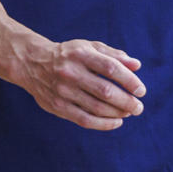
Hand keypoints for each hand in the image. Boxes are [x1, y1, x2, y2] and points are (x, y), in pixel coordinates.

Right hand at [16, 37, 143, 129]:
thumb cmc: (69, 55)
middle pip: (105, 91)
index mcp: (81, 54)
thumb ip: (113, 55)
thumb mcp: (89, 47)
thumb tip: (137, 66)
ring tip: (129, 113)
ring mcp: (63, 91)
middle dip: (127, 101)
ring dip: (117, 113)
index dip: (130, 80)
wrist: (31, 63)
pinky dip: (104, 124)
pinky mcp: (57, 106)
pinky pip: (84, 119)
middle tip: (139, 107)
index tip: (141, 90)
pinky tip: (116, 122)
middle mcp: (71, 72)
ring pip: (96, 107)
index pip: (111, 68)